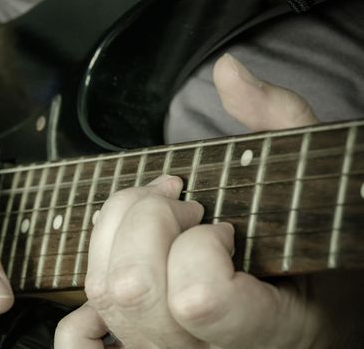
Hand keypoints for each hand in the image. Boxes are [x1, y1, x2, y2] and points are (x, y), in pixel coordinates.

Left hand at [54, 54, 333, 347]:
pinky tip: (118, 270)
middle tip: (180, 205)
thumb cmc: (315, 260)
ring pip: (102, 296)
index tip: (221, 222)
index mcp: (265, 329)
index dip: (200, 242)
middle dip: (147, 220)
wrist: (303, 319)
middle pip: (132, 288)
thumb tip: (228, 71)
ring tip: (155, 221)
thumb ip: (278, 124)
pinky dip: (84, 303)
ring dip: (116, 235)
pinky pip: (78, 342)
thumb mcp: (312, 193)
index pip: (197, 296)